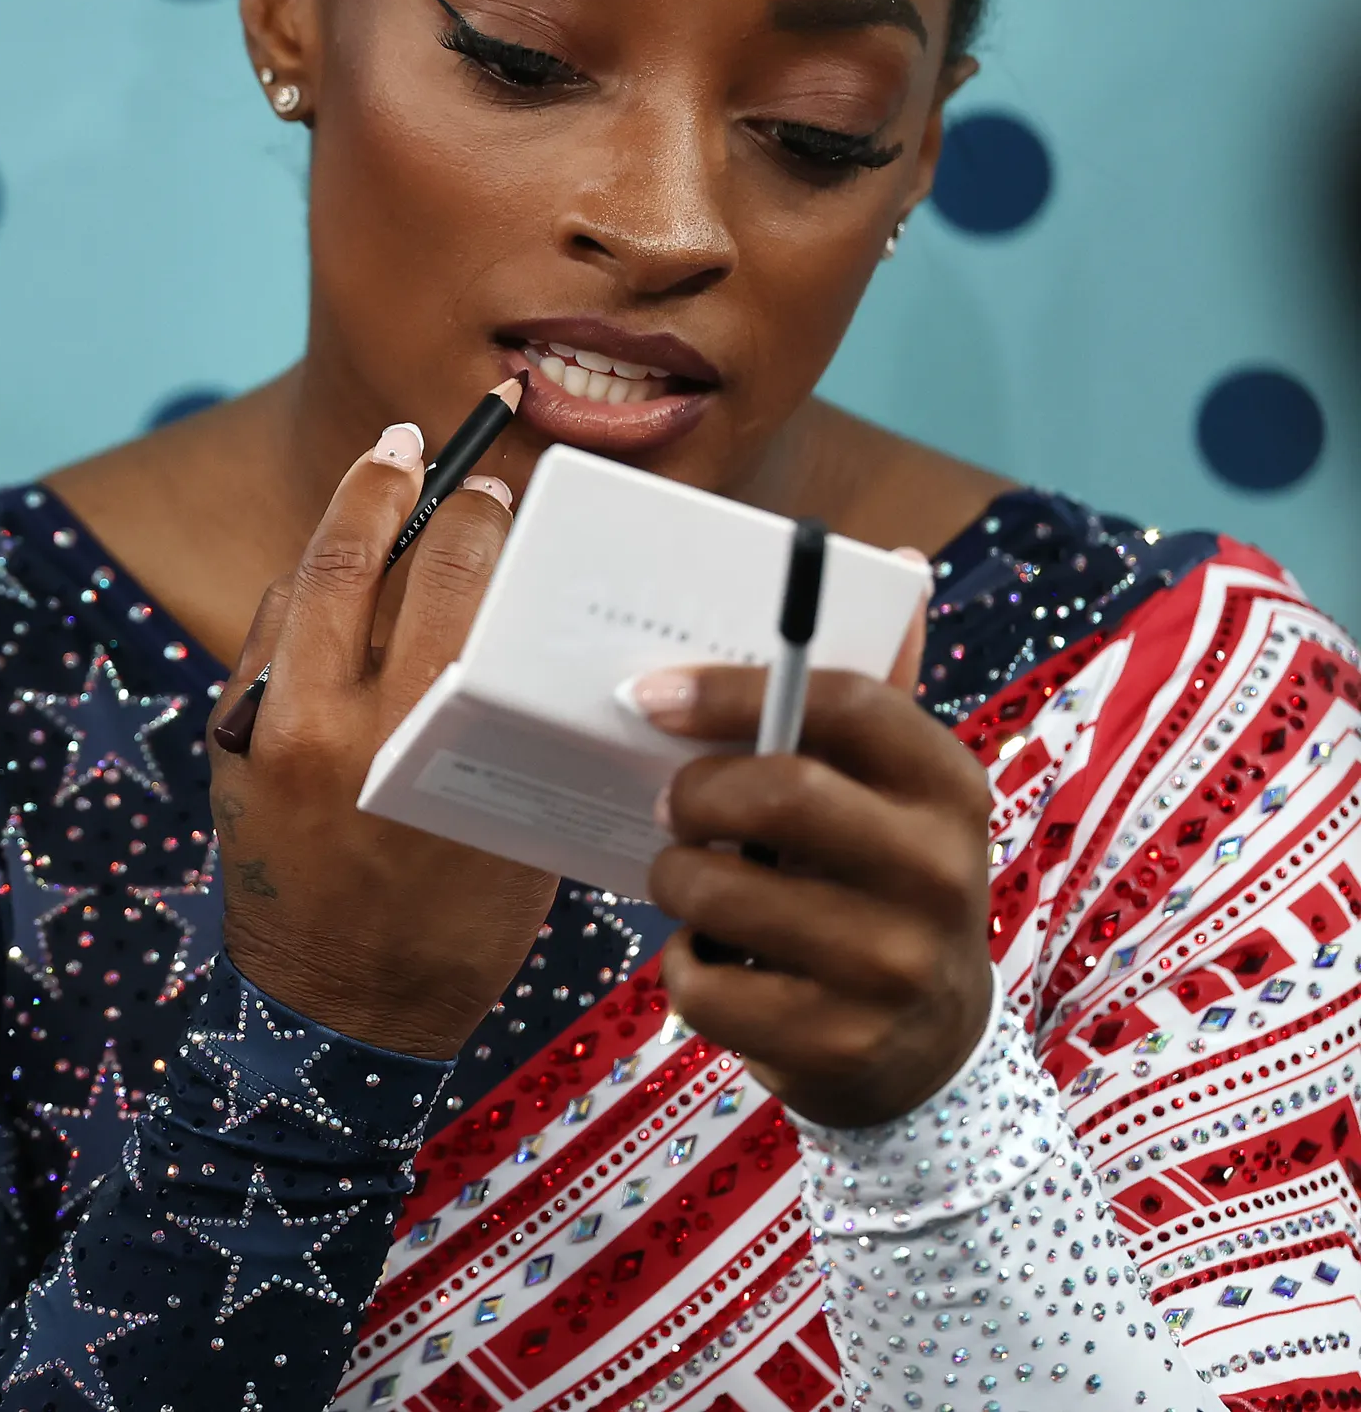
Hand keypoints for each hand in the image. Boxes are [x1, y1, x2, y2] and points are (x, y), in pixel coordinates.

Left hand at [207, 428, 556, 1059]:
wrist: (336, 1027)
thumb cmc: (455, 931)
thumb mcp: (508, 819)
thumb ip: (503, 712)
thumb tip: (519, 607)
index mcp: (416, 739)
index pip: (453, 581)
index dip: (479, 517)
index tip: (500, 488)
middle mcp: (327, 721)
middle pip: (357, 551)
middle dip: (396, 481)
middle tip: (423, 446)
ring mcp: (263, 727)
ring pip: (301, 580)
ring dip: (344, 523)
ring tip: (382, 477)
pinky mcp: (228, 739)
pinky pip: (269, 632)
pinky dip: (307, 590)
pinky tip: (340, 575)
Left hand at [643, 666, 992, 1126]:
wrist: (933, 1047)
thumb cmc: (883, 880)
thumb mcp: (898, 792)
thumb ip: (876, 687)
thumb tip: (897, 559)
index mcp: (950, 786)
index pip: (847, 700)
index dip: (737, 689)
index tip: (655, 696)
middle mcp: (939, 872)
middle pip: (781, 792)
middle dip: (695, 793)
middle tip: (669, 805)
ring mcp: (893, 967)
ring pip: (724, 892)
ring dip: (676, 880)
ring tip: (687, 879)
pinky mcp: (840, 1045)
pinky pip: (706, 985)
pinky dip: (684, 968)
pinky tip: (714, 961)